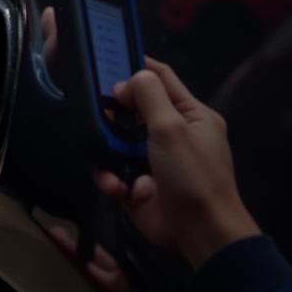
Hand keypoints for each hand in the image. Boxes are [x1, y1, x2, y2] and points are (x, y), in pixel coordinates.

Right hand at [97, 59, 259, 268]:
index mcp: (191, 114)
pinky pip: (112, 170)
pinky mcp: (137, 183)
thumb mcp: (172, 126)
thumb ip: (148, 94)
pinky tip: (117, 188)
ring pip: (115, 141)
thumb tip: (122, 84)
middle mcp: (171, 132)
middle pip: (131, 109)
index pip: (161, 78)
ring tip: (107, 163)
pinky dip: (110, 178)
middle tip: (92, 109)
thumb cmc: (192, 174)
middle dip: (110, 111)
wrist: (200, 233)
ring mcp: (152, 158)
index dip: (135, 66)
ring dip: (107, 151)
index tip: (104, 58)